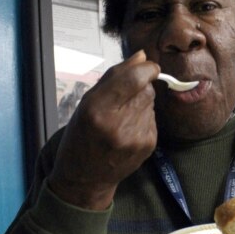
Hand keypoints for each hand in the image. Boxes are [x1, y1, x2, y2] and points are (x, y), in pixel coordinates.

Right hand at [48, 50, 159, 209]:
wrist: (85, 178)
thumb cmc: (82, 136)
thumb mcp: (87, 103)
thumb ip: (115, 76)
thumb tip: (142, 56)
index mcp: (97, 110)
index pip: (135, 78)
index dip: (147, 68)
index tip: (148, 66)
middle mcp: (117, 125)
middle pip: (146, 88)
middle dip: (139, 86)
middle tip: (121, 99)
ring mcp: (135, 138)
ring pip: (151, 102)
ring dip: (140, 103)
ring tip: (121, 118)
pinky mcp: (148, 145)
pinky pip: (152, 118)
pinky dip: (143, 119)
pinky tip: (128, 130)